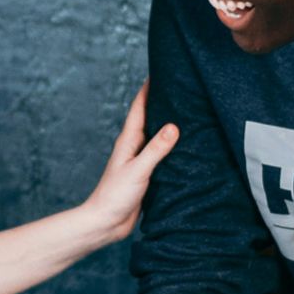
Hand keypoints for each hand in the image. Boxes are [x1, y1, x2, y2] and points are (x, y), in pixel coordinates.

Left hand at [83, 81, 177, 243]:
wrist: (106, 223)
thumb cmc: (115, 196)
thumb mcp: (138, 170)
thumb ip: (156, 150)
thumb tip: (174, 127)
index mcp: (128, 141)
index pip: (140, 108)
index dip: (149, 88)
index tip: (160, 69)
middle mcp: (133, 147)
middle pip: (150, 118)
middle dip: (162, 101)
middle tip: (180, 86)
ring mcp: (140, 161)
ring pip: (157, 136)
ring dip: (169, 124)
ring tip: (187, 110)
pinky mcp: (147, 175)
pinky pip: (162, 155)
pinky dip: (172, 147)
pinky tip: (185, 146)